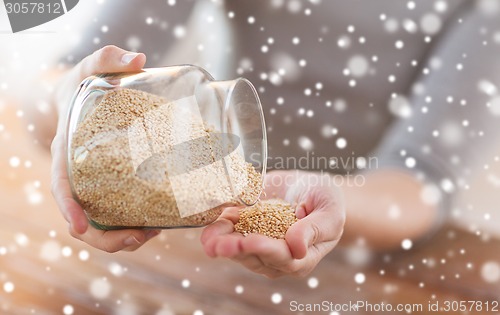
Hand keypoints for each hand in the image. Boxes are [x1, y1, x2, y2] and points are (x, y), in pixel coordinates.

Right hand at [51, 45, 160, 251]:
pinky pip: (119, 214)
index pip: (61, 186)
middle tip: (140, 236)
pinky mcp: (113, 186)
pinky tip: (160, 222)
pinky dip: (136, 224)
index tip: (80, 227)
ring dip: (126, 237)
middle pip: (82, 220)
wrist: (83, 99)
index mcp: (66, 153)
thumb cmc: (85, 87)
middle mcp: (79, 176)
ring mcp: (95, 185)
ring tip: (155, 232)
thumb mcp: (91, 69)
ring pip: (103, 225)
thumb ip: (107, 59)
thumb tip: (137, 59)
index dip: (68, 209)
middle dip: (107, 238)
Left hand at [201, 170, 345, 277]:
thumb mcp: (329, 212)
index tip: (249, 240)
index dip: (264, 249)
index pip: (282, 257)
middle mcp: (278, 257)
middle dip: (234, 249)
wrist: (311, 188)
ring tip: (207, 238)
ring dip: (221, 242)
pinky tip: (207, 224)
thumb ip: (315, 230)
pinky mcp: (246, 230)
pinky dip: (218, 228)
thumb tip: (296, 248)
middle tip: (217, 244)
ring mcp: (259, 245)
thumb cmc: (327, 202)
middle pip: (254, 257)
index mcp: (302, 256)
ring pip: (238, 249)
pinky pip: (231, 233)